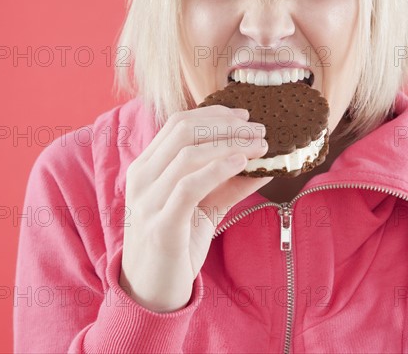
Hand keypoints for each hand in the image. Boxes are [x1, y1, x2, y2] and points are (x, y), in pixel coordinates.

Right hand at [119, 104, 270, 311]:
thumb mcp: (206, 205)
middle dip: (226, 124)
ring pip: (188, 154)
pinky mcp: (160, 225)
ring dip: (229, 143)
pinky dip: (217, 168)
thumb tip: (266, 163)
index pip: (179, 123)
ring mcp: (147, 201)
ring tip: (259, 145)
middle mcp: (141, 177)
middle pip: (184, 130)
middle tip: (258, 129)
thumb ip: (230, 182)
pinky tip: (241, 162)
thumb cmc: (177, 242)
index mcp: (147, 166)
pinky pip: (189, 186)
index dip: (214, 114)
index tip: (244, 116)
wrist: (151, 292)